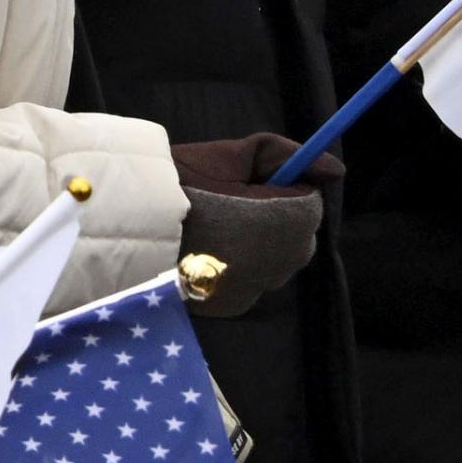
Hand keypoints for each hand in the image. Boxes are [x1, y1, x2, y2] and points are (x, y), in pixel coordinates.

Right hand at [171, 133, 332, 318]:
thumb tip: (334, 169)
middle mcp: (281, 262)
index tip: (256, 177)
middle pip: (297, 235)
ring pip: (274, 261)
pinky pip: (250, 282)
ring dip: (260, 244)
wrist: (127, 227)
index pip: (311, 201)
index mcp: (289, 222)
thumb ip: (285, 156)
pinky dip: (238, 267)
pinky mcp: (232, 306)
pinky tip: (208, 251)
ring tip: (217, 226)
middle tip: (234, 200)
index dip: (286, 185)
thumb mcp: (232, 155)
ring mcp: (257, 289)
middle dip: (278, 216)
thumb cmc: (181, 184)